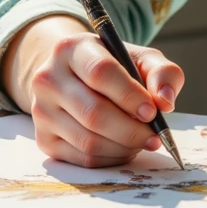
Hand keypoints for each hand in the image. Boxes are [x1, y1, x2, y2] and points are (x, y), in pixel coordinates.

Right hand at [1, 15, 184, 166]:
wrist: (74, 77)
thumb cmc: (114, 67)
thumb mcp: (139, 58)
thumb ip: (162, 73)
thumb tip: (165, 101)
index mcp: (72, 48)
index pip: (100, 72)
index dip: (129, 95)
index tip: (152, 111)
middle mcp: (48, 78)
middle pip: (93, 112)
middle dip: (131, 130)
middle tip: (155, 136)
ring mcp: (41, 111)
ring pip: (88, 140)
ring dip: (124, 146)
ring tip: (142, 140)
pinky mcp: (44, 139)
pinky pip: (82, 158)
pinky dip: (111, 158)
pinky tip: (124, 148)